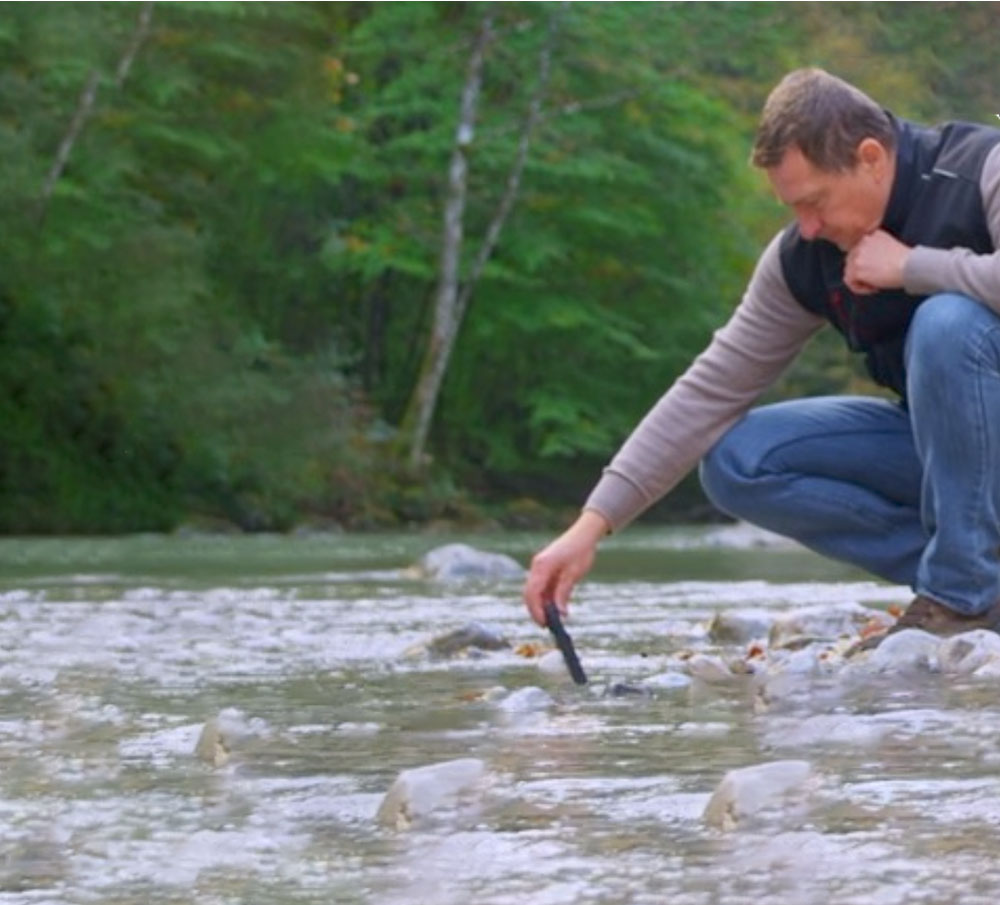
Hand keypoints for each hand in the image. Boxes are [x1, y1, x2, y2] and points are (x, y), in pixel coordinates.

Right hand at [522, 510, 608, 625]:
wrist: (584, 534)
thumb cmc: (581, 550)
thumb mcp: (574, 573)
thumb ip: (564, 592)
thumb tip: (560, 613)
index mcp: (542, 566)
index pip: (532, 592)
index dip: (536, 610)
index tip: (544, 623)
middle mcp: (537, 567)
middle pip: (530, 594)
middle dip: (536, 611)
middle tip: (547, 626)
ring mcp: (540, 568)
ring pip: (535, 592)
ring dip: (542, 606)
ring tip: (554, 620)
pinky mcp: (545, 570)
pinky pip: (542, 588)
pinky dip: (547, 599)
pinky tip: (557, 608)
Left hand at [844, 229, 910, 294]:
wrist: (910, 265)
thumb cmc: (906, 259)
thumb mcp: (889, 244)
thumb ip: (876, 247)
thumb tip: (868, 261)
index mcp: (870, 235)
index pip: (858, 251)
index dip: (865, 263)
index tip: (875, 270)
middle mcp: (861, 243)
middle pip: (851, 261)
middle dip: (861, 272)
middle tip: (875, 279)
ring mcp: (857, 256)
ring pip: (849, 271)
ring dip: (860, 281)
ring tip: (875, 284)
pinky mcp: (857, 270)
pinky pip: (849, 282)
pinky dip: (859, 288)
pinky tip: (873, 288)